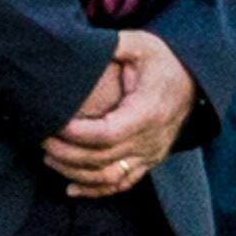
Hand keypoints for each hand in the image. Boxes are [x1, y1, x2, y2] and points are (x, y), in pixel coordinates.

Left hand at [41, 30, 193, 198]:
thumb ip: (113, 45)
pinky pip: (121, 185)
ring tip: (48, 158)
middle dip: (67, 153)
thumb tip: (80, 45)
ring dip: (74, 172)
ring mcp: (150, 155)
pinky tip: (70, 188)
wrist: (194, 81)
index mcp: (148, 111)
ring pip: (108, 177)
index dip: (78, 134)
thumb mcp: (140, 45)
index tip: (54, 123)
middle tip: (41, 138)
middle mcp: (151, 139)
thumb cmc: (162, 62)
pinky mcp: (148, 162)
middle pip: (103, 158)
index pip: (109, 133)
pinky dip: (94, 191)